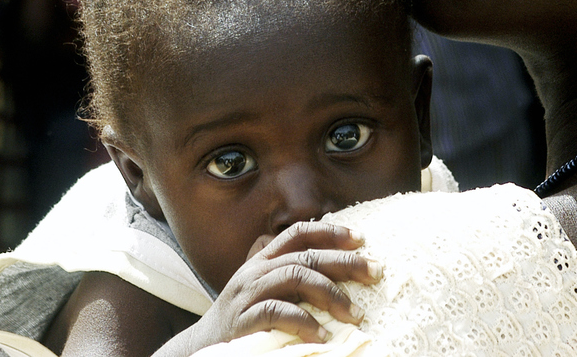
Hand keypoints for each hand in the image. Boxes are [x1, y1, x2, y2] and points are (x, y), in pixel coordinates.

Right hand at [180, 223, 382, 351]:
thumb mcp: (265, 293)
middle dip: (345, 262)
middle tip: (376, 272)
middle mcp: (255, 271)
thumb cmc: (242, 322)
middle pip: (306, 255)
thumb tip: (337, 274)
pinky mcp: (243, 320)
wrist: (200, 349)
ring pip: (296, 277)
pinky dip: (304, 322)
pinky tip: (323, 335)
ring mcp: (247, 293)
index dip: (330, 232)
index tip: (361, 239)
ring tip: (356, 314)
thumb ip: (290, 280)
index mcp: (262, 261)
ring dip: (331, 294)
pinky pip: (277, 312)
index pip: (297, 234)